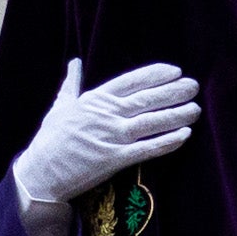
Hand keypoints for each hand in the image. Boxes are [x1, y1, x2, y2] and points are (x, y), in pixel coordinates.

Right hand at [12, 57, 203, 235]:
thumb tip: (74, 62)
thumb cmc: (50, 140)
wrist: (40, 173)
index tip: (175, 70)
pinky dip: (167, 142)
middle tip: (194, 86)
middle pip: (146, 99)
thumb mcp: (60, 106)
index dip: (155, 74)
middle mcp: (106, 115)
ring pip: (151, 122)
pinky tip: (184, 135)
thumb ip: (72, 83)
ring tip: (196, 108)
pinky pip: (147, 149)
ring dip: (176, 115)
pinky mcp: (114, 160)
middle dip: (173, 91)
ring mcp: (111, 137)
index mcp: (95, 100)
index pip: (131, 81)